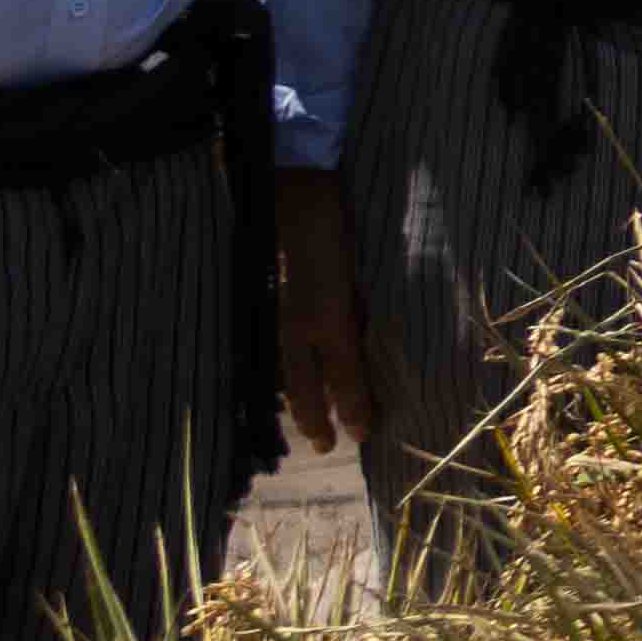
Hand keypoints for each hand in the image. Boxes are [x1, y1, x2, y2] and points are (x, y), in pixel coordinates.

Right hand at [266, 170, 365, 459]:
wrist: (297, 194)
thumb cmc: (338, 231)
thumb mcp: (361, 276)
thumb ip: (363, 313)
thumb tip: (369, 345)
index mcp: (328, 320)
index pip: (342, 377)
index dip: (352, 408)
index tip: (361, 435)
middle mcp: (300, 325)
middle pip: (307, 385)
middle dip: (315, 417)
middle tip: (326, 446)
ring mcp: (281, 316)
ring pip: (288, 371)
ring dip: (298, 399)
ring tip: (308, 424)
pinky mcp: (272, 305)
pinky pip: (278, 349)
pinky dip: (284, 373)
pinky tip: (287, 384)